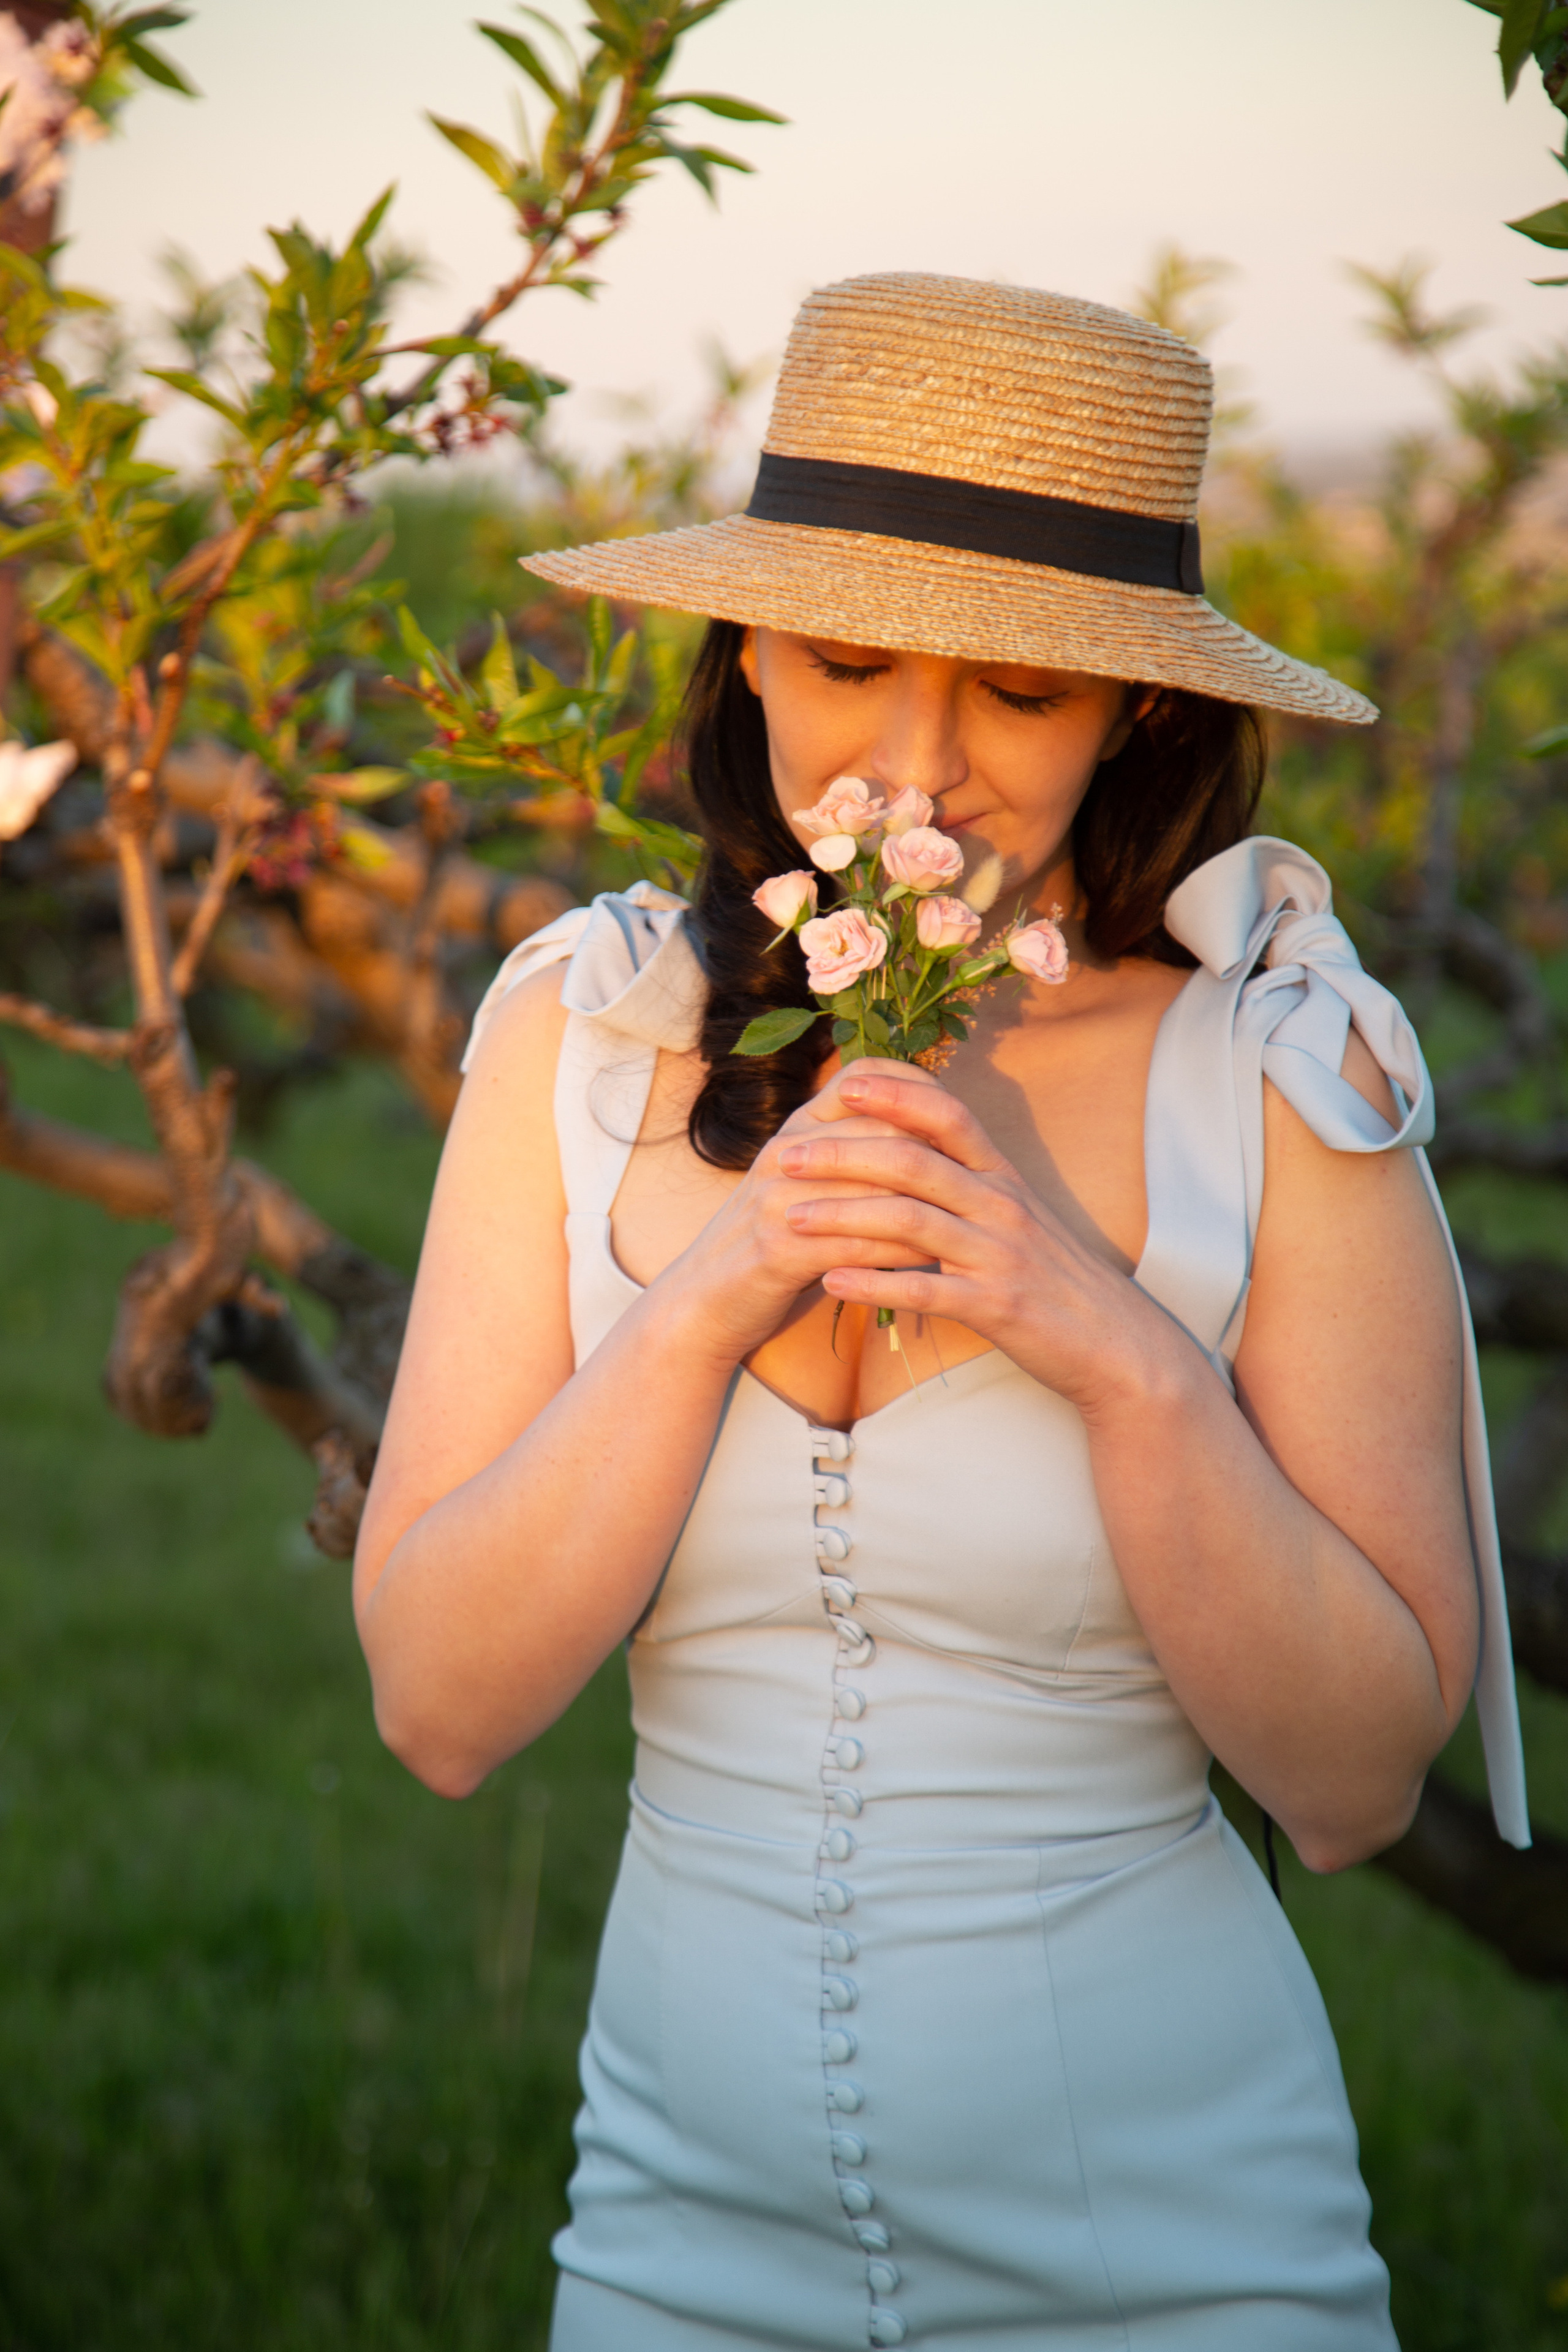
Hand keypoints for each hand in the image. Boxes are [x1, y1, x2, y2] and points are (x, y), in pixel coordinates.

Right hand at [650, 1059, 947, 1368]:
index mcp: (797, 1130)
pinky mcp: (778, 1250)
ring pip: (873, 1188)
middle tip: (975, 1175)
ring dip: (925, 1207)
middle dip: (933, 1152)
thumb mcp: (806, 1182)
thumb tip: (919, 1132)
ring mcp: (779, 1200)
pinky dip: (899, 1255)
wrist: (704, 1299)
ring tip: (963, 1222)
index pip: (862, 1078)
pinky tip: (931, 1264)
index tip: (954, 1114)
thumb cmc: (773, 1239)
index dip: (914, 1086)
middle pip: (878, 1129)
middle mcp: (786, 1153)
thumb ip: (850, 1153)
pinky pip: (856, 1244)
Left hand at [775, 1066, 1180, 1418]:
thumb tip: (914, 1156)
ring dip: (843, 1216)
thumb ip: (971, 1186)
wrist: (1117, 1346)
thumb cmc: (1057, 1281)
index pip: (948, 1115)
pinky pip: (925, 1289)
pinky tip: (830, 1283)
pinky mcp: (997, 1306)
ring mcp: (1000, 1255)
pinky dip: (873, 1284)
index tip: (844, 1082)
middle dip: (843, 1155)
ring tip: (789, 1216)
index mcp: (1003, 1178)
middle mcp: (1003, 1205)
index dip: (897, 1094)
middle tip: (785, 1155)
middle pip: (913, 1161)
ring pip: (910, 1222)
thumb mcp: (1018, 1219)